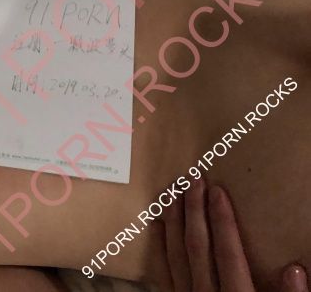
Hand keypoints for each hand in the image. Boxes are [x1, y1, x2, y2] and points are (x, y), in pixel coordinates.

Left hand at [161, 177, 307, 291]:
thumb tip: (295, 270)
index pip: (228, 253)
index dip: (222, 221)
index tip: (217, 191)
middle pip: (197, 246)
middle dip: (194, 209)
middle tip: (192, 179)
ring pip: (176, 253)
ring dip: (174, 220)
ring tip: (173, 191)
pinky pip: (162, 270)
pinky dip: (158, 245)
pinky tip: (156, 223)